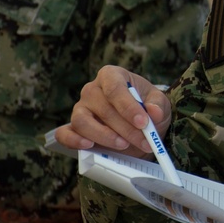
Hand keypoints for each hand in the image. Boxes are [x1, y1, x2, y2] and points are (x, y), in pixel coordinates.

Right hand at [54, 65, 171, 157]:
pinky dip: (73, 141)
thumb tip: (154, 112)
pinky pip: (64, 134)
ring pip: (83, 122)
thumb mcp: (159, 103)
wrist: (138, 125)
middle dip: (126, 129)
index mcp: (111, 76)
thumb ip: (158, 105)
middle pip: (104, 109)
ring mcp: (80, 109)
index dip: (128, 107)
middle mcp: (92, 90)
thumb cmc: (146, 107)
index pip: (115, 88)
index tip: (143, 122)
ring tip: (124, 145)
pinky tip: (88, 146)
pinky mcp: (72, 127)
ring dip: (105, 137)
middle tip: (145, 142)